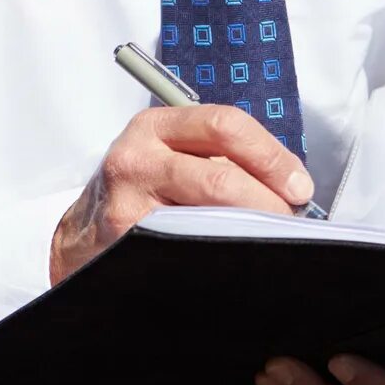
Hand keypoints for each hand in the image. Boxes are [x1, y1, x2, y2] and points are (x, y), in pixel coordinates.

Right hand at [50, 104, 314, 284]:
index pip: (226, 126)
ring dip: (249, 233)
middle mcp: (136, 158)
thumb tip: (292, 184)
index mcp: (156, 126)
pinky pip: (186, 248)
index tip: (300, 185)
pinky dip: (220, 254)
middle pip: (221, 178)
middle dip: (268, 204)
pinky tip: (233, 258)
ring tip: (266, 240)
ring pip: (207, 219)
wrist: (85, 232)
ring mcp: (126, 204)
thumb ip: (226, 157)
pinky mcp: (125, 243)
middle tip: (290, 221)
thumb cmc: (145, 190)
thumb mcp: (174, 155)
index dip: (272, 157)